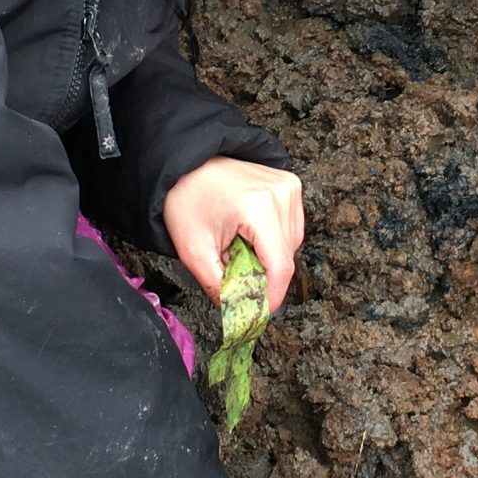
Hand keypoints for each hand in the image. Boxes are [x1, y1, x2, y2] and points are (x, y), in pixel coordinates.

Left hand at [163, 156, 304, 312]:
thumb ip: (218, 287)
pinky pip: (292, 228)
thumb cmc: (187, 199)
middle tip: (234, 276)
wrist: (185, 165)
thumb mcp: (194, 250)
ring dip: (269, 257)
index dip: (271, 296)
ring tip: (238, 247)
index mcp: (258, 207)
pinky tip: (250, 234)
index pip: (280, 266)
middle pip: (286, 257)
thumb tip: (238, 311)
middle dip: (263, 275)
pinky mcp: (291, 185)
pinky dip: (274, 240)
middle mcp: (281, 193)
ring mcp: (289, 186)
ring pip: (292, 245)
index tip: (258, 312)